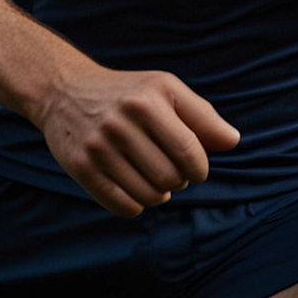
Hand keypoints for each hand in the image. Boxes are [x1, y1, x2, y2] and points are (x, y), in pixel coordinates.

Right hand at [36, 67, 238, 216]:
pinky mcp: (80, 168)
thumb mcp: (165, 90)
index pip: (189, 152)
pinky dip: (136, 204)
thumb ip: (202, 115)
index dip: (200, 168)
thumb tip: (233, 141)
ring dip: (158, 194)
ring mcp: (98, 147)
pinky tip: (133, 186)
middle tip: (169, 169)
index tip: (195, 167)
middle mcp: (120, 122)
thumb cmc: (128, 93)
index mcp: (147, 100)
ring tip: (152, 177)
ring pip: (148, 196)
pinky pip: (123, 207)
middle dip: (179, 180)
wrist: (64, 90)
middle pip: (170, 178)